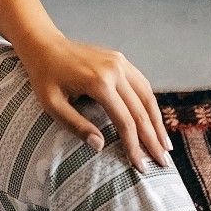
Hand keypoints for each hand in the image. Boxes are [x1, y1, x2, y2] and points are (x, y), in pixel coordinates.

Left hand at [19, 34, 171, 169]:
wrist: (44, 45)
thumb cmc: (44, 77)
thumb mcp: (52, 104)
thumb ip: (75, 125)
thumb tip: (100, 146)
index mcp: (99, 82)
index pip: (125, 121)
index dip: (134, 145)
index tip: (141, 166)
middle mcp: (115, 70)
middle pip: (141, 111)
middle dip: (153, 139)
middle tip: (163, 162)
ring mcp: (120, 62)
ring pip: (147, 97)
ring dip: (158, 122)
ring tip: (165, 145)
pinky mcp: (121, 60)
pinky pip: (142, 84)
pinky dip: (151, 105)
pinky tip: (155, 121)